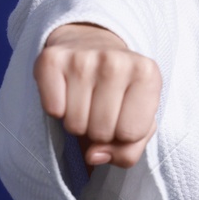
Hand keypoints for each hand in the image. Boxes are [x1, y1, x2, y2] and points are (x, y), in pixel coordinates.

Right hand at [34, 22, 161, 167]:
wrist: (90, 43)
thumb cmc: (120, 90)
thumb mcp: (139, 119)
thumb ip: (128, 151)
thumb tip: (94, 156)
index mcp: (147, 74)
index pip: (131, 134)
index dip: (122, 134)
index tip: (121, 115)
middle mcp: (116, 61)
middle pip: (101, 132)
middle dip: (98, 131)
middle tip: (98, 108)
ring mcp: (83, 58)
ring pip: (75, 125)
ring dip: (77, 122)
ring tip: (84, 100)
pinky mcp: (51, 59)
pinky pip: (52, 110)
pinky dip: (57, 109)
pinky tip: (66, 92)